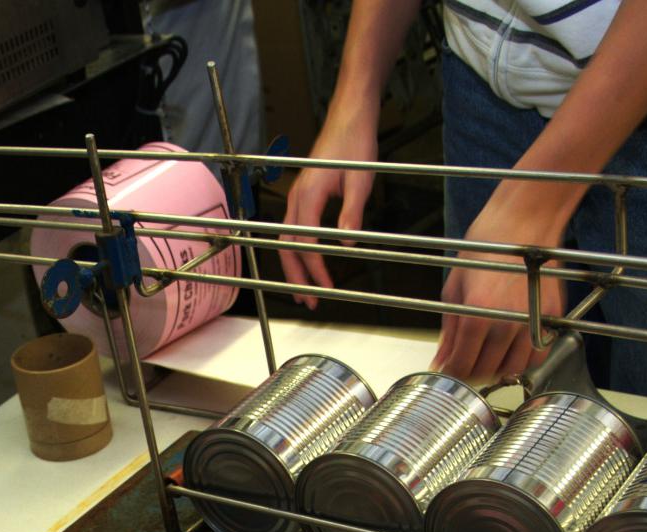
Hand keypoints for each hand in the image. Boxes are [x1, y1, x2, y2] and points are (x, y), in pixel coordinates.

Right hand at [277, 103, 379, 309]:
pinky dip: (298, 248)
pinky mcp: (305, 193)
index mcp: (307, 195)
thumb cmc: (354, 141)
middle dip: (296, 276)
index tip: (325, 286)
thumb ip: (351, 212)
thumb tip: (347, 241)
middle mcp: (297, 197)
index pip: (306, 242)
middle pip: (286, 246)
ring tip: (306, 288)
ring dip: (295, 265)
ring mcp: (298, 195)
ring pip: (287, 239)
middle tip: (308, 301)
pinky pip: (294, 228)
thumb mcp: (360, 181)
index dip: (314, 268)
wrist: (350, 115)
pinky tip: (310, 259)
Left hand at [431, 184, 572, 383]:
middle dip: (472, 374)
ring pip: (514, 369)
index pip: (463, 364)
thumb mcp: (455, 287)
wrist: (522, 224)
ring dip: (498, 371)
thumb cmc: (486, 247)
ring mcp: (532, 322)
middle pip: (487, 371)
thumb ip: (449, 328)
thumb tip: (442, 357)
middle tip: (465, 367)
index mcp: (477, 316)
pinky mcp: (551, 317)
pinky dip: (525, 361)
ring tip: (488, 360)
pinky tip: (512, 352)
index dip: (453, 373)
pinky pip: (539, 354)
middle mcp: (506, 324)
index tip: (449, 372)